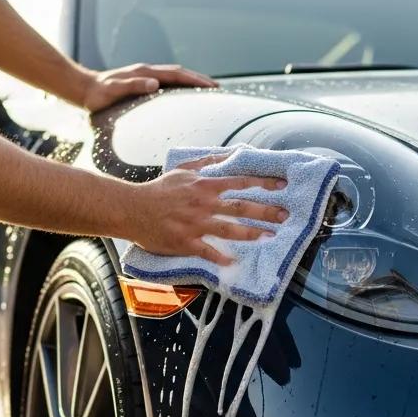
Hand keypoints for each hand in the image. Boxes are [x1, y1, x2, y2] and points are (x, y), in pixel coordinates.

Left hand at [82, 63, 216, 110]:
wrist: (83, 89)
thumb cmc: (97, 94)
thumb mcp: (113, 90)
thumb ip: (133, 86)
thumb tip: (155, 84)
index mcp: (145, 73)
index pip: (177, 74)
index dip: (196, 80)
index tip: (212, 86)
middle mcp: (148, 72)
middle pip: (180, 74)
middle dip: (200, 80)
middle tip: (217, 90)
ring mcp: (146, 77)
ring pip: (175, 78)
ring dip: (191, 83)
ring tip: (207, 93)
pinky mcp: (142, 84)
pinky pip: (167, 85)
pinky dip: (179, 88)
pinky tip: (184, 98)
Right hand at [118, 154, 288, 266]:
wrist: (132, 209)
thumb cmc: (158, 190)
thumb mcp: (183, 168)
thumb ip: (207, 161)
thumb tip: (230, 154)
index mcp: (204, 185)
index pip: (240, 181)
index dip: (263, 183)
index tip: (282, 186)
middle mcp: (204, 204)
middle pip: (241, 207)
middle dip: (266, 211)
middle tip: (285, 216)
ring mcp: (195, 224)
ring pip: (229, 229)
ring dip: (251, 233)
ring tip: (269, 237)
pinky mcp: (186, 242)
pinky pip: (208, 251)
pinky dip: (222, 257)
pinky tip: (236, 262)